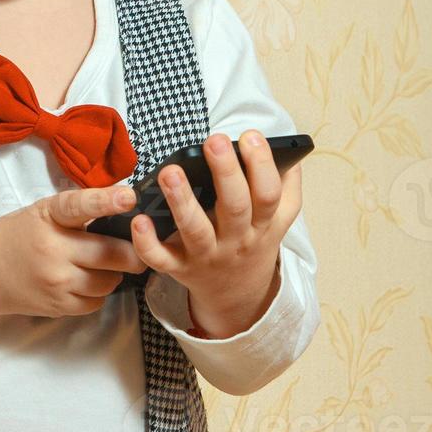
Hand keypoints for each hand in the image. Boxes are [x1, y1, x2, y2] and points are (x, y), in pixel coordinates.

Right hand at [0, 185, 147, 319]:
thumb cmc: (19, 235)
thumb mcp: (43, 212)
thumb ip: (78, 211)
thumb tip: (122, 208)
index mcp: (48, 217)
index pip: (79, 206)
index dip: (106, 201)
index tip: (129, 198)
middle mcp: (54, 250)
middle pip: (111, 255)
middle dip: (133, 252)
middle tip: (138, 248)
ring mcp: (57, 281)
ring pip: (109, 282)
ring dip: (114, 273)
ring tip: (102, 265)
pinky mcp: (58, 306)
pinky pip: (96, 302)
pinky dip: (98, 292)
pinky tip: (86, 281)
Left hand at [129, 129, 300, 337]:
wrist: (237, 296)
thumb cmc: (252, 242)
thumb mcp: (278, 221)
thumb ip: (286, 188)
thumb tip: (291, 154)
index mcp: (261, 224)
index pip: (268, 194)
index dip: (262, 165)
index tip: (250, 136)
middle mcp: (235, 239)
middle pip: (234, 207)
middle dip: (226, 172)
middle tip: (214, 141)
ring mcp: (206, 255)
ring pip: (195, 230)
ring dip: (182, 201)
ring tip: (170, 172)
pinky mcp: (178, 268)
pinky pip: (160, 259)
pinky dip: (147, 243)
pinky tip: (139, 219)